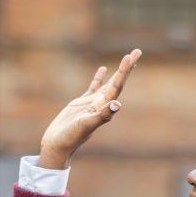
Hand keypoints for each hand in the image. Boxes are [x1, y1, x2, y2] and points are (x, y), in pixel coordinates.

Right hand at [38, 49, 142, 169]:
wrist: (58, 145)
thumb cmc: (71, 137)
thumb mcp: (86, 125)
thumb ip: (102, 116)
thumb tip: (117, 104)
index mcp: (104, 107)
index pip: (117, 86)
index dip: (125, 71)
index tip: (131, 56)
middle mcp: (102, 104)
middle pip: (118, 82)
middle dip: (127, 67)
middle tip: (137, 51)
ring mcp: (92, 103)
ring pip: (108, 83)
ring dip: (118, 72)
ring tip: (127, 59)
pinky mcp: (82, 103)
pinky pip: (93, 87)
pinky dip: (99, 78)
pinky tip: (103, 69)